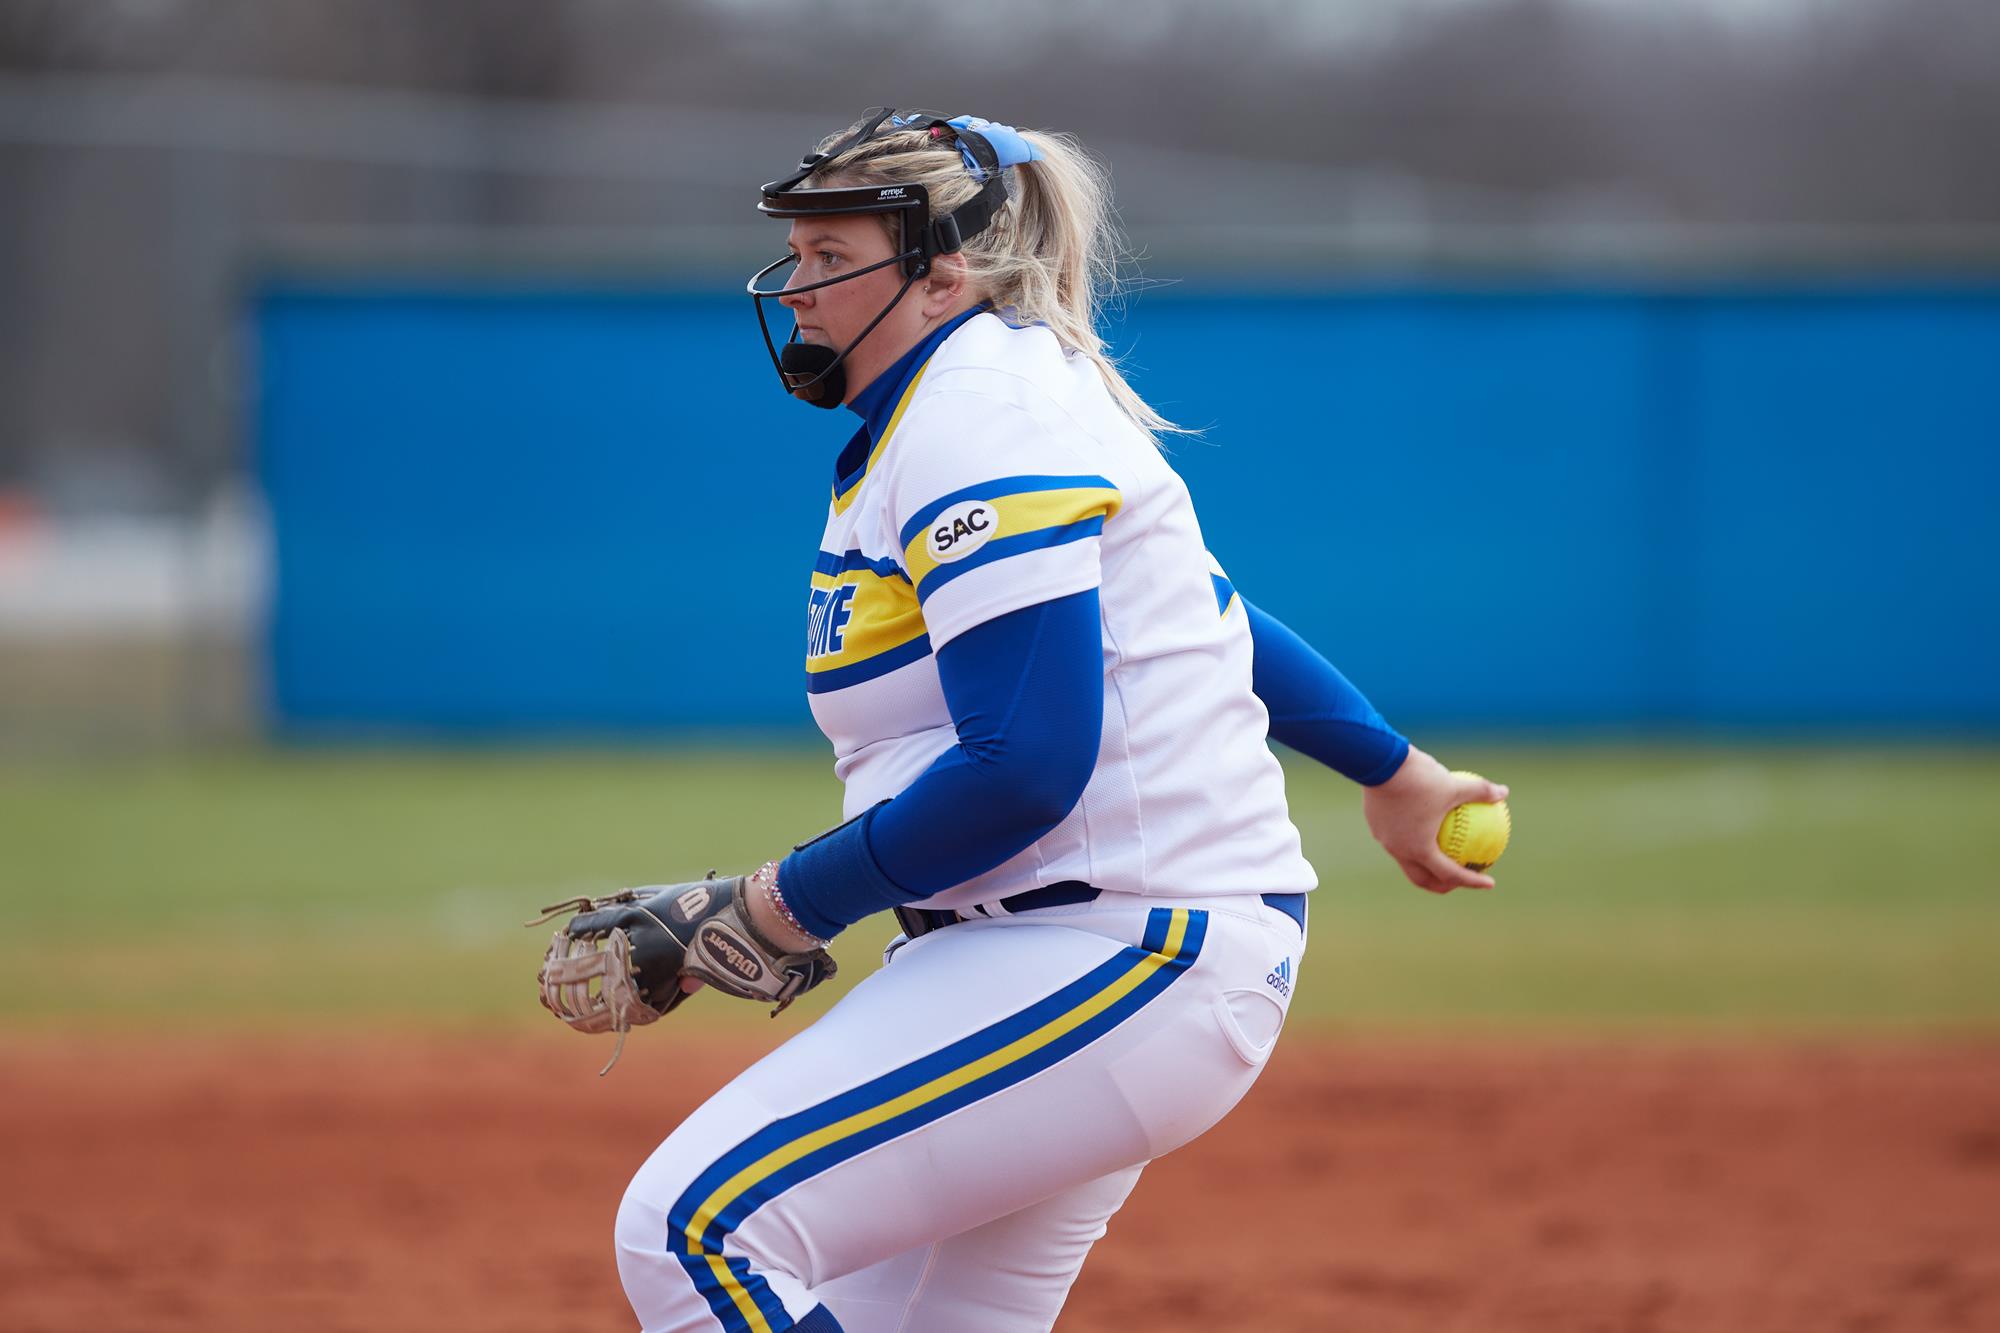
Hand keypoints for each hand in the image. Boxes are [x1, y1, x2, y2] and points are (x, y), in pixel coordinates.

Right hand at [1361, 747, 1508, 893]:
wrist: (1378, 762)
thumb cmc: (1418, 778)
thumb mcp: (1455, 785)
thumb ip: (1480, 791)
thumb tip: (1504, 792)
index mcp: (1420, 849)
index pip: (1450, 875)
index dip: (1472, 882)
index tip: (1489, 882)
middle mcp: (1400, 850)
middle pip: (1422, 879)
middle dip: (1442, 885)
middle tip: (1459, 879)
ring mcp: (1384, 839)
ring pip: (1406, 858)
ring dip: (1424, 862)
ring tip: (1439, 853)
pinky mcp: (1375, 824)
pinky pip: (1397, 837)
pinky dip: (1411, 838)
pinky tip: (1420, 821)